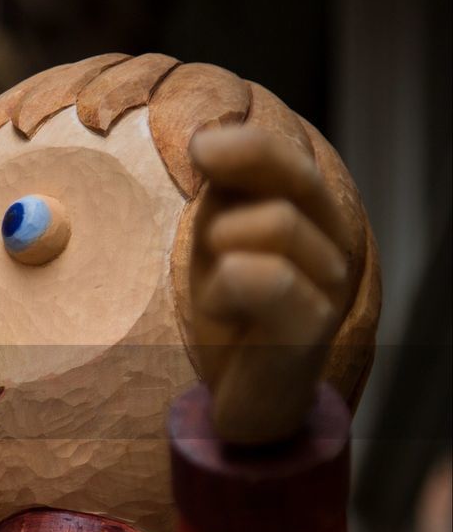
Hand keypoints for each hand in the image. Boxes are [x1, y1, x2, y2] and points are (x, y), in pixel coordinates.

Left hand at [187, 125, 351, 443]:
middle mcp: (330, 240)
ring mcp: (330, 284)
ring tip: (215, 289)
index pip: (288, 156)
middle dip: (238, 178)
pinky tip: (222, 309)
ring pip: (275, 222)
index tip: (201, 148)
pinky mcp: (313, 328)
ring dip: (221, 248)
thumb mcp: (215, 237)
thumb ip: (222, 188)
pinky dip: (228, 285)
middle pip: (294, 174)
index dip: (247, 143)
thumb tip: (209, 134)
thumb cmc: (228, 311)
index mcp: (308, 213)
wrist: (243, 397)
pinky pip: (269, 278)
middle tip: (202, 213)